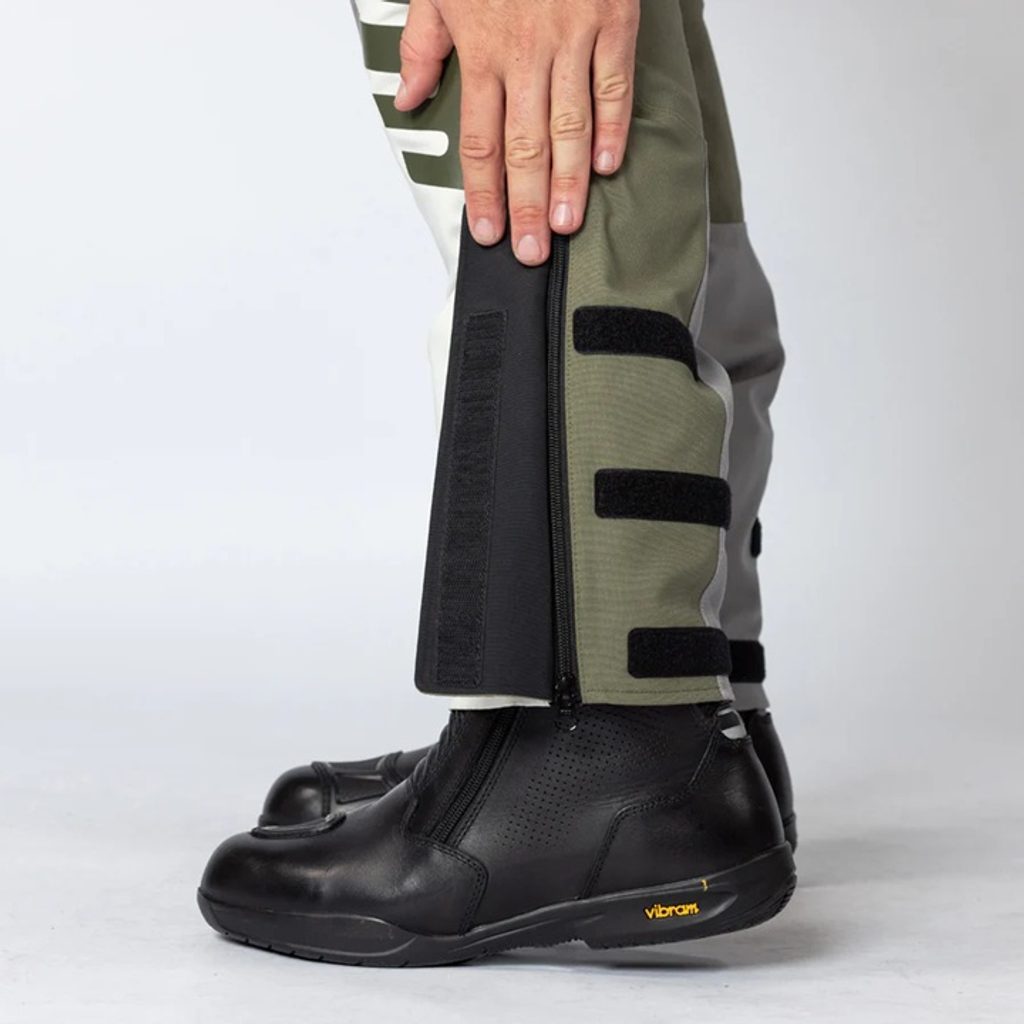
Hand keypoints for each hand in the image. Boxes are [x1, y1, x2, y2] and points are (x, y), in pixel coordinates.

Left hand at [395, 0, 639, 265]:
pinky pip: (614, 85)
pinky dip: (613, 128)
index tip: (487, 231)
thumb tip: (405, 97)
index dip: (483, 192)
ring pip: (570, 127)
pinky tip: (607, 168)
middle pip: (525, 147)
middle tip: (529, 252)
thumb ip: (422, 45)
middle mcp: (524, 53)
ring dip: (567, 183)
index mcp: (480, 49)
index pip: (479, 141)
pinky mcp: (611, 20)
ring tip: (564, 227)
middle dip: (525, 206)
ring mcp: (572, 38)